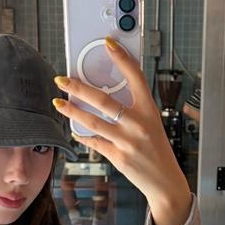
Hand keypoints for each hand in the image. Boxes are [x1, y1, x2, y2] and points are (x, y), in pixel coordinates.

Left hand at [52, 37, 189, 206]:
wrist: (165, 181)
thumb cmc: (157, 149)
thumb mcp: (151, 123)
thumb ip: (132, 109)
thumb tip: (106, 94)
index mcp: (149, 110)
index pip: (136, 77)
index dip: (122, 58)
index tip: (109, 43)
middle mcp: (139, 124)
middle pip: (104, 100)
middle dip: (78, 88)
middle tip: (62, 80)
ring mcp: (127, 141)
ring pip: (93, 122)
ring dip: (72, 111)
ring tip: (59, 103)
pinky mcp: (118, 157)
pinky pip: (95, 142)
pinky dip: (83, 135)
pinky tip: (75, 129)